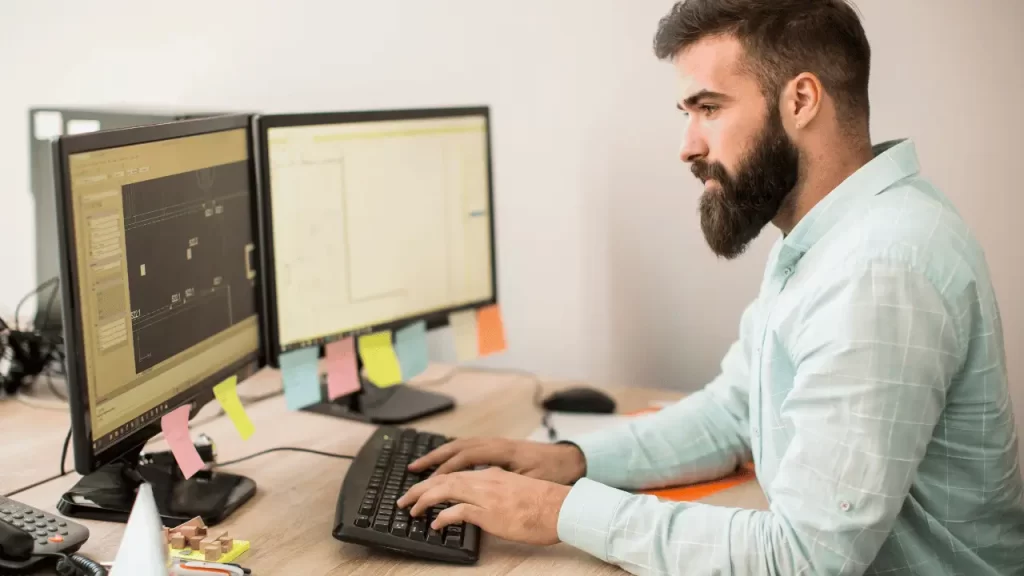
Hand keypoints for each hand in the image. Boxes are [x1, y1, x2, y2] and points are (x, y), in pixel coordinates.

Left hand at [397, 467, 570, 544]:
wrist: (561, 507)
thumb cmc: (544, 503)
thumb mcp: (514, 491)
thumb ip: (496, 492)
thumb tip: (481, 504)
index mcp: (491, 474)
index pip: (455, 473)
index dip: (434, 480)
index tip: (420, 488)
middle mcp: (486, 479)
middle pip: (444, 478)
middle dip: (420, 487)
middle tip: (403, 499)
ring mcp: (487, 494)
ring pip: (446, 489)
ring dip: (424, 499)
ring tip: (411, 509)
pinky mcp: (490, 511)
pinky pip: (459, 511)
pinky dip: (443, 516)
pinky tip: (434, 524)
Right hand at [408, 438, 585, 484]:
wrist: (569, 459)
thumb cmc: (551, 472)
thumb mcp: (528, 482)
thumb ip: (503, 484)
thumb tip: (475, 492)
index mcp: (501, 450)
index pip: (465, 457)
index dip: (445, 470)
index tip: (429, 482)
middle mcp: (495, 443)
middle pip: (456, 447)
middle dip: (432, 458)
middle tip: (412, 469)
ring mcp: (496, 443)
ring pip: (460, 445)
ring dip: (439, 454)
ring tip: (420, 465)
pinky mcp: (498, 447)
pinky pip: (468, 447)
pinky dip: (451, 453)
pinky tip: (444, 462)